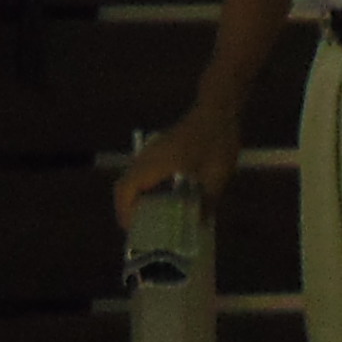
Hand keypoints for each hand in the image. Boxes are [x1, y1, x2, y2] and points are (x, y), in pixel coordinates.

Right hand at [112, 108, 240, 230]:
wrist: (217, 110)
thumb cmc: (217, 140)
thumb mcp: (217, 174)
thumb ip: (207, 200)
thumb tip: (199, 224)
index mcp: (158, 162)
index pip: (127, 188)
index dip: (125, 211)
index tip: (132, 230)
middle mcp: (147, 157)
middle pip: (123, 185)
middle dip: (126, 209)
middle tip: (139, 231)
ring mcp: (151, 152)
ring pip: (130, 178)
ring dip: (132, 199)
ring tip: (147, 220)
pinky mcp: (157, 151)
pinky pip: (139, 173)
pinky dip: (140, 190)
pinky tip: (158, 201)